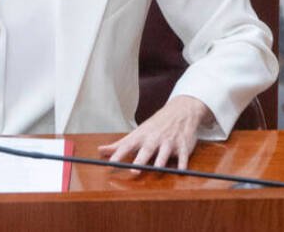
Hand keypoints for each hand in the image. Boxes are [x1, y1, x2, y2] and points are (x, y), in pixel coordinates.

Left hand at [97, 95, 211, 172]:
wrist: (180, 112)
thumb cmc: (154, 126)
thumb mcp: (136, 133)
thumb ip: (119, 145)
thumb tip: (100, 151)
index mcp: (141, 136)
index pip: (127, 146)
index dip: (118, 155)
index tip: (110, 164)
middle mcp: (154, 139)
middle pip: (146, 150)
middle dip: (140, 160)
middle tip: (133, 171)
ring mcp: (169, 142)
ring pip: (164, 153)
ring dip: (160, 162)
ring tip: (156, 170)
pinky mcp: (183, 147)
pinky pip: (183, 156)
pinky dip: (182, 164)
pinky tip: (181, 171)